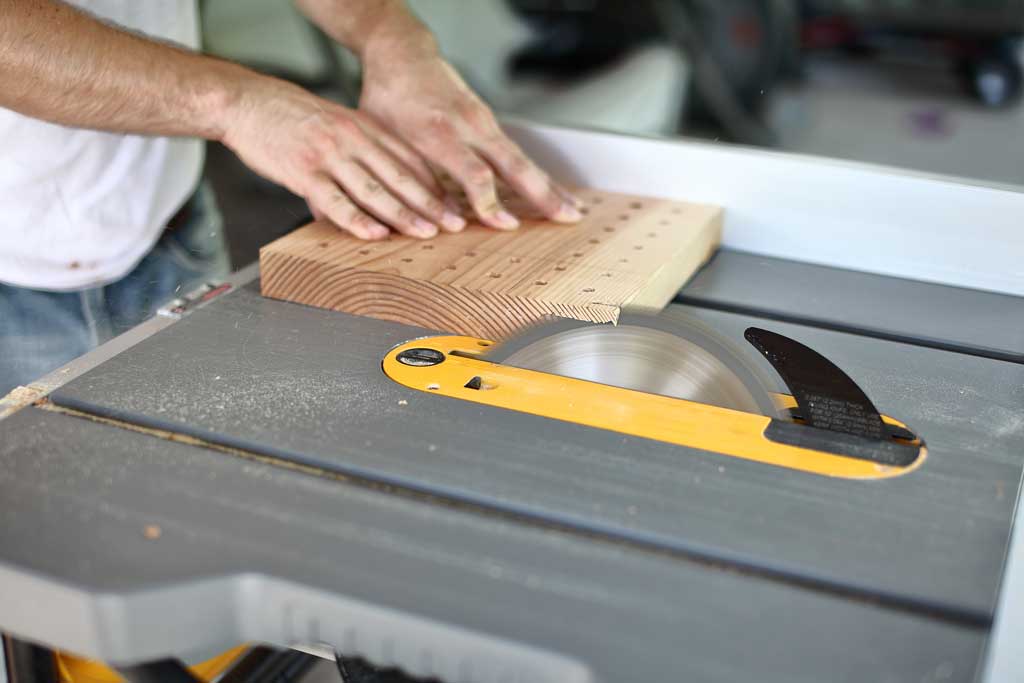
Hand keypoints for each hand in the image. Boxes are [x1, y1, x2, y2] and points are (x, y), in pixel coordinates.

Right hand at [221, 75, 464, 239]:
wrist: (246, 101)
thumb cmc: (290, 116)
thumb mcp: (336, 123)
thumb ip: (362, 150)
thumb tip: (385, 183)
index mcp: (364, 126)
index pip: (409, 158)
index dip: (435, 185)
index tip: (455, 205)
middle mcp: (352, 139)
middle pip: (400, 176)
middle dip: (431, 203)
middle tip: (456, 224)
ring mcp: (329, 155)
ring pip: (374, 189)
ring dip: (403, 214)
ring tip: (426, 233)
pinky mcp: (304, 171)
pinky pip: (335, 200)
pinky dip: (357, 219)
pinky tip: (375, 234)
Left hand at [359, 45, 582, 229]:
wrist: (402, 54)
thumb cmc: (388, 98)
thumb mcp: (387, 140)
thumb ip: (413, 179)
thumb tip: (437, 220)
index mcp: (439, 132)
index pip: (475, 172)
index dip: (489, 201)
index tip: (504, 225)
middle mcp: (469, 125)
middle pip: (514, 165)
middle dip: (542, 195)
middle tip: (567, 218)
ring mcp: (484, 122)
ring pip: (522, 160)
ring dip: (550, 187)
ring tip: (573, 212)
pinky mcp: (490, 123)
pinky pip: (518, 154)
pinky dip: (538, 175)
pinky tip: (553, 192)